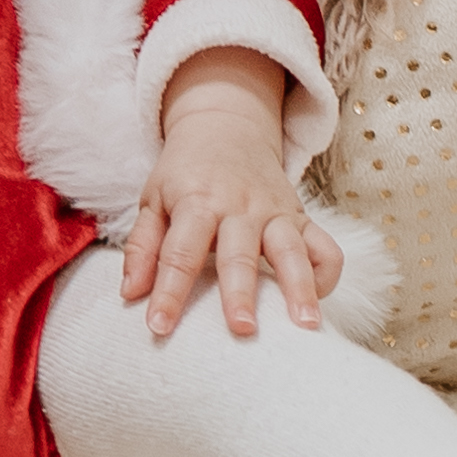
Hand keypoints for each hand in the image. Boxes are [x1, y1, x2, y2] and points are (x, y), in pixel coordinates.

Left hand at [122, 49, 339, 341]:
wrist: (225, 126)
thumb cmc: (185, 173)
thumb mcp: (153, 199)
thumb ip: (141, 247)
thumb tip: (130, 294)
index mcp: (196, 201)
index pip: (179, 252)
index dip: (169, 292)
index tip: (159, 328)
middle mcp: (239, 206)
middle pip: (239, 253)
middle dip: (241, 291)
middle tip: (242, 329)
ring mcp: (274, 211)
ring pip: (291, 249)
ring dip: (299, 287)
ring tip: (306, 325)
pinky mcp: (299, 216)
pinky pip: (324, 244)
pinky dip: (326, 272)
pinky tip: (319, 301)